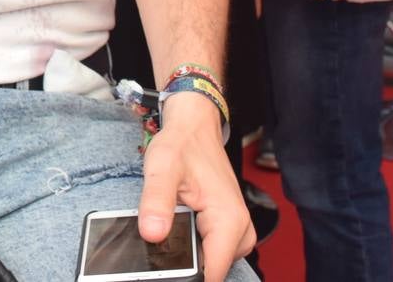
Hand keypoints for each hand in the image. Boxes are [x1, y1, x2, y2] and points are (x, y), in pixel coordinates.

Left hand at [139, 94, 253, 281]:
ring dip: (187, 256)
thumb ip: (157, 201)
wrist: (195, 127)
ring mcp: (236, 232)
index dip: (184, 277)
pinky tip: (176, 230)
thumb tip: (152, 234)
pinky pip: (211, 252)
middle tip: (159, 241)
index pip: (211, 274)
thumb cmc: (183, 143)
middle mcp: (240, 230)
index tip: (161, 268)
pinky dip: (193, 247)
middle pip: (210, 271)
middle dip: (183, 266)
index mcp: (229, 221)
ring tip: (167, 229)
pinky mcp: (228, 230)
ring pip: (210, 264)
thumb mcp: (162, 167)